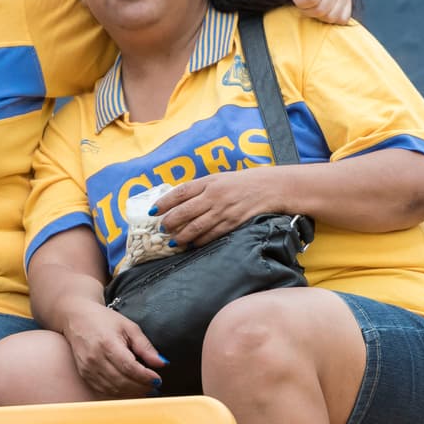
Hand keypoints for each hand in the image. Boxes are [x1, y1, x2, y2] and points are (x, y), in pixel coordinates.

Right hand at [65, 305, 165, 397]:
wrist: (76, 318)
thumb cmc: (103, 320)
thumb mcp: (128, 327)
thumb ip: (145, 346)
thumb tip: (162, 363)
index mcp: (107, 344)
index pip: (130, 368)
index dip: (146, 377)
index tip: (157, 379)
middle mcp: (95, 358)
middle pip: (122, 382)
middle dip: (141, 387)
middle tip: (154, 386)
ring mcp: (88, 368)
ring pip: (113, 390)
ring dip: (132, 393)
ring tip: (144, 389)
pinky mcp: (84, 374)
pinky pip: (103, 390)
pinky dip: (119, 393)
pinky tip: (129, 389)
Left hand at [153, 169, 286, 246]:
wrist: (270, 187)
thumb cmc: (241, 183)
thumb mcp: (218, 178)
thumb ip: (199, 189)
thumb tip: (177, 202)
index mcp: (209, 182)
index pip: (181, 192)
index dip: (164, 202)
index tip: (153, 211)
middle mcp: (214, 195)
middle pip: (185, 211)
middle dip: (170, 221)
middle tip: (161, 229)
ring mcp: (224, 210)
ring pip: (197, 226)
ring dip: (182, 235)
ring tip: (173, 241)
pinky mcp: (234, 222)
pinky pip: (213, 234)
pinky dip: (200, 241)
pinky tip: (192, 245)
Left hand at [265, 0, 352, 23]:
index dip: (299, 3)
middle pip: (321, 10)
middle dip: (307, 11)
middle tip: (302, 4)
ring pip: (331, 17)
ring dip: (318, 17)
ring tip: (311, 7)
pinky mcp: (348, 4)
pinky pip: (341, 20)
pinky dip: (330, 20)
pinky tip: (322, 12)